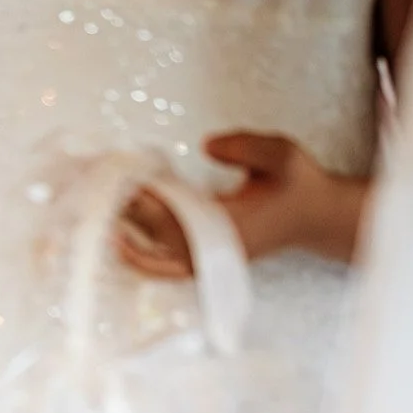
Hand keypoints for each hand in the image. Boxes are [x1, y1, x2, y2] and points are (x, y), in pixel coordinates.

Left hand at [117, 132, 368, 278]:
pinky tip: (119, 243)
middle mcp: (216, 249)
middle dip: (129, 213)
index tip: (124, 181)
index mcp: (232, 225)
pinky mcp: (207, 261)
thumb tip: (206, 145)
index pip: (179, 215)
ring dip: (128, 237)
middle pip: (159, 237)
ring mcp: (210, 260)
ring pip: (158, 257)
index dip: (148, 200)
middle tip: (99, 190)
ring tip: (98, 217)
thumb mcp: (281, 154)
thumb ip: (246, 146)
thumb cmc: (299, 184)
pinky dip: (140, 259)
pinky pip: (165, 268)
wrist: (314, 218)